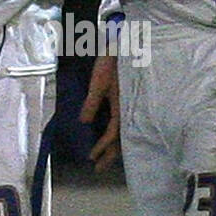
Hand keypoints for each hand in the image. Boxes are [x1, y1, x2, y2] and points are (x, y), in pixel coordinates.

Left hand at [81, 54, 120, 173]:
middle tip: (99, 169)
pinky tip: (113, 138)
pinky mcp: (130, 101)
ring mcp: (131, 106)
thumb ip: (92, 102)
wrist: (128, 45)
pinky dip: (119, 135)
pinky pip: (126, 123)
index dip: (102, 147)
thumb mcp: (98, 81)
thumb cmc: (111, 62)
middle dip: (109, 155)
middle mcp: (129, 110)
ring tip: (106, 158)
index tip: (91, 157)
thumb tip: (85, 122)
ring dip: (115, 147)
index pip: (113, 134)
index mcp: (123, 107)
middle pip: (121, 138)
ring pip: (125, 133)